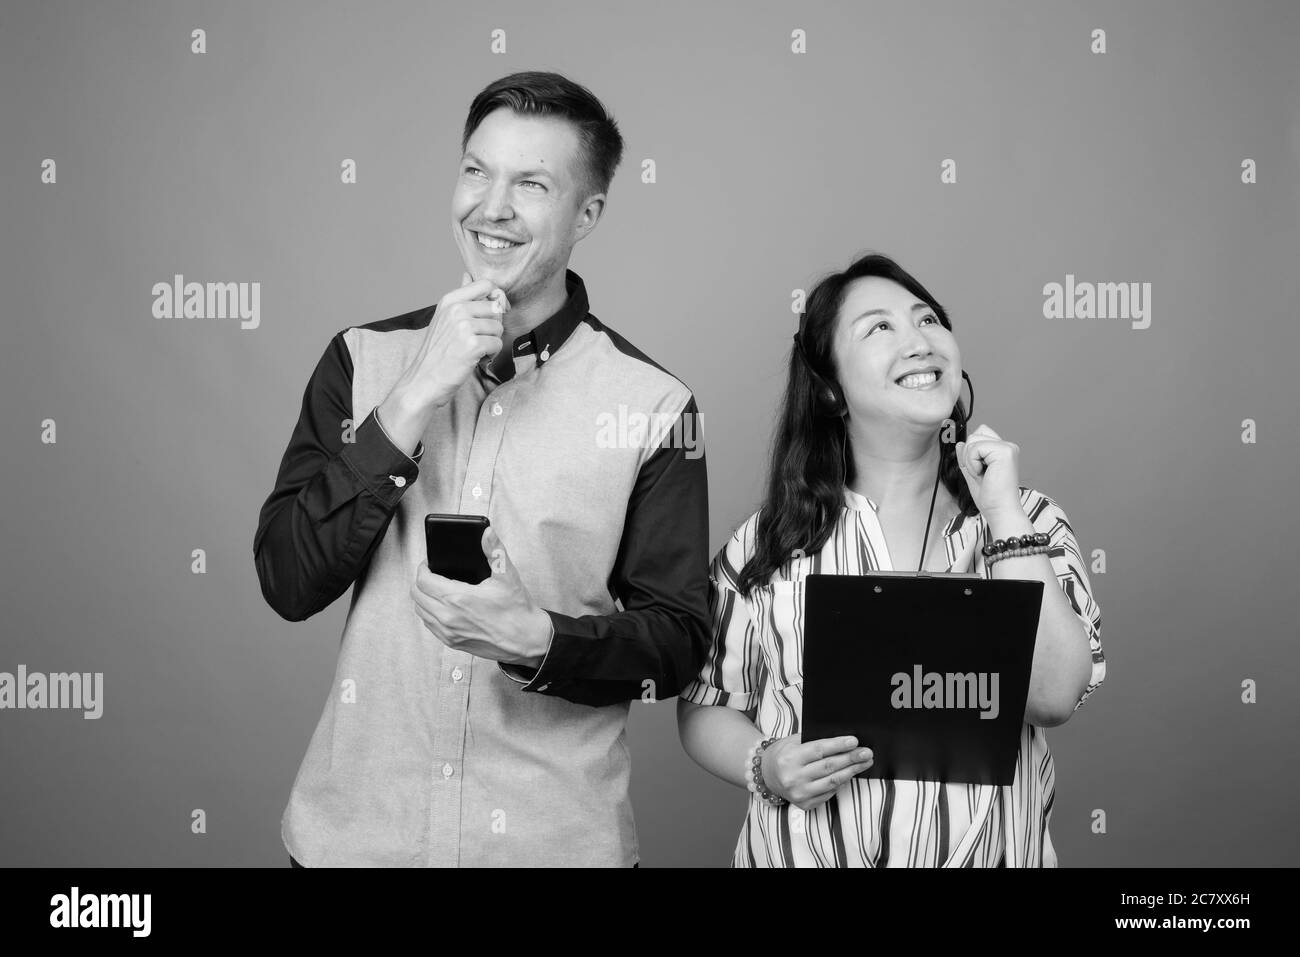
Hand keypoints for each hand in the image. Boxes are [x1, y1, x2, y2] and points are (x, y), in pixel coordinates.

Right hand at [392, 271, 510, 412]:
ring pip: (499, 327)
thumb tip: (468, 274)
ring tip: (475, 350)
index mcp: (450, 300)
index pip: (486, 284)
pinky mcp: (472, 344)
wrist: (423, 380)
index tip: (496, 311)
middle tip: (479, 339)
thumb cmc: (436, 352)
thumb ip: (460, 296)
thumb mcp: (444, 317)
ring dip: (492, 342)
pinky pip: (497, 343)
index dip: (497, 297)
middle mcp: (456, 309)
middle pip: (496, 308)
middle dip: (494, 326)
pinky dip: (491, 354)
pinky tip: (477, 359)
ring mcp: (464, 326)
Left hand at [410, 525, 551, 665]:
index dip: (423, 567)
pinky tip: (441, 606)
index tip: (429, 563)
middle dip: (420, 581)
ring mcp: (448, 632)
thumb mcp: (507, 576)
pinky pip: (429, 625)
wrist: (526, 640)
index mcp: (458, 598)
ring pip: (420, 611)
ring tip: (435, 588)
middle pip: (416, 595)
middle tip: (431, 573)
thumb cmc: (517, 610)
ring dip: (423, 597)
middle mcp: (448, 617)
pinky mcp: (451, 642)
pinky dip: (429, 613)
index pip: (423, 580)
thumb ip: (494, 550)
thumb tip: (487, 533)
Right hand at [759, 734, 873, 810]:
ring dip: (851, 771)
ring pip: (832, 781)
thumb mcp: (793, 741)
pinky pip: (829, 793)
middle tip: (867, 753)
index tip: (855, 741)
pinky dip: (841, 782)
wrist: (766, 775)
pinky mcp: (804, 804)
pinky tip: (850, 774)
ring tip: (865, 763)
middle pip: (828, 767)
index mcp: (789, 758)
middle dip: (851, 759)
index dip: (838, 745)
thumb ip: (814, 740)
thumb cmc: (784, 753)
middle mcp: (793, 777)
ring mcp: (799, 793)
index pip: (818, 750)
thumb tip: (843, 741)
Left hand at [954, 423, 1021, 516]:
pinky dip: (972, 463)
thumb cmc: (989, 497)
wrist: (999, 510)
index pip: (980, 433)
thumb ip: (966, 458)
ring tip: (982, 475)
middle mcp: (1008, 446)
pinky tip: (982, 474)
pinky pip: (975, 447)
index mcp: (1002, 450)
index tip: (978, 470)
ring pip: (973, 439)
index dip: (971, 451)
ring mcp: (1008, 448)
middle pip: (975, 434)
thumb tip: (959, 443)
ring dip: (970, 460)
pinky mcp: (1005, 452)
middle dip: (969, 455)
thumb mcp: (972, 473)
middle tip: (980, 474)